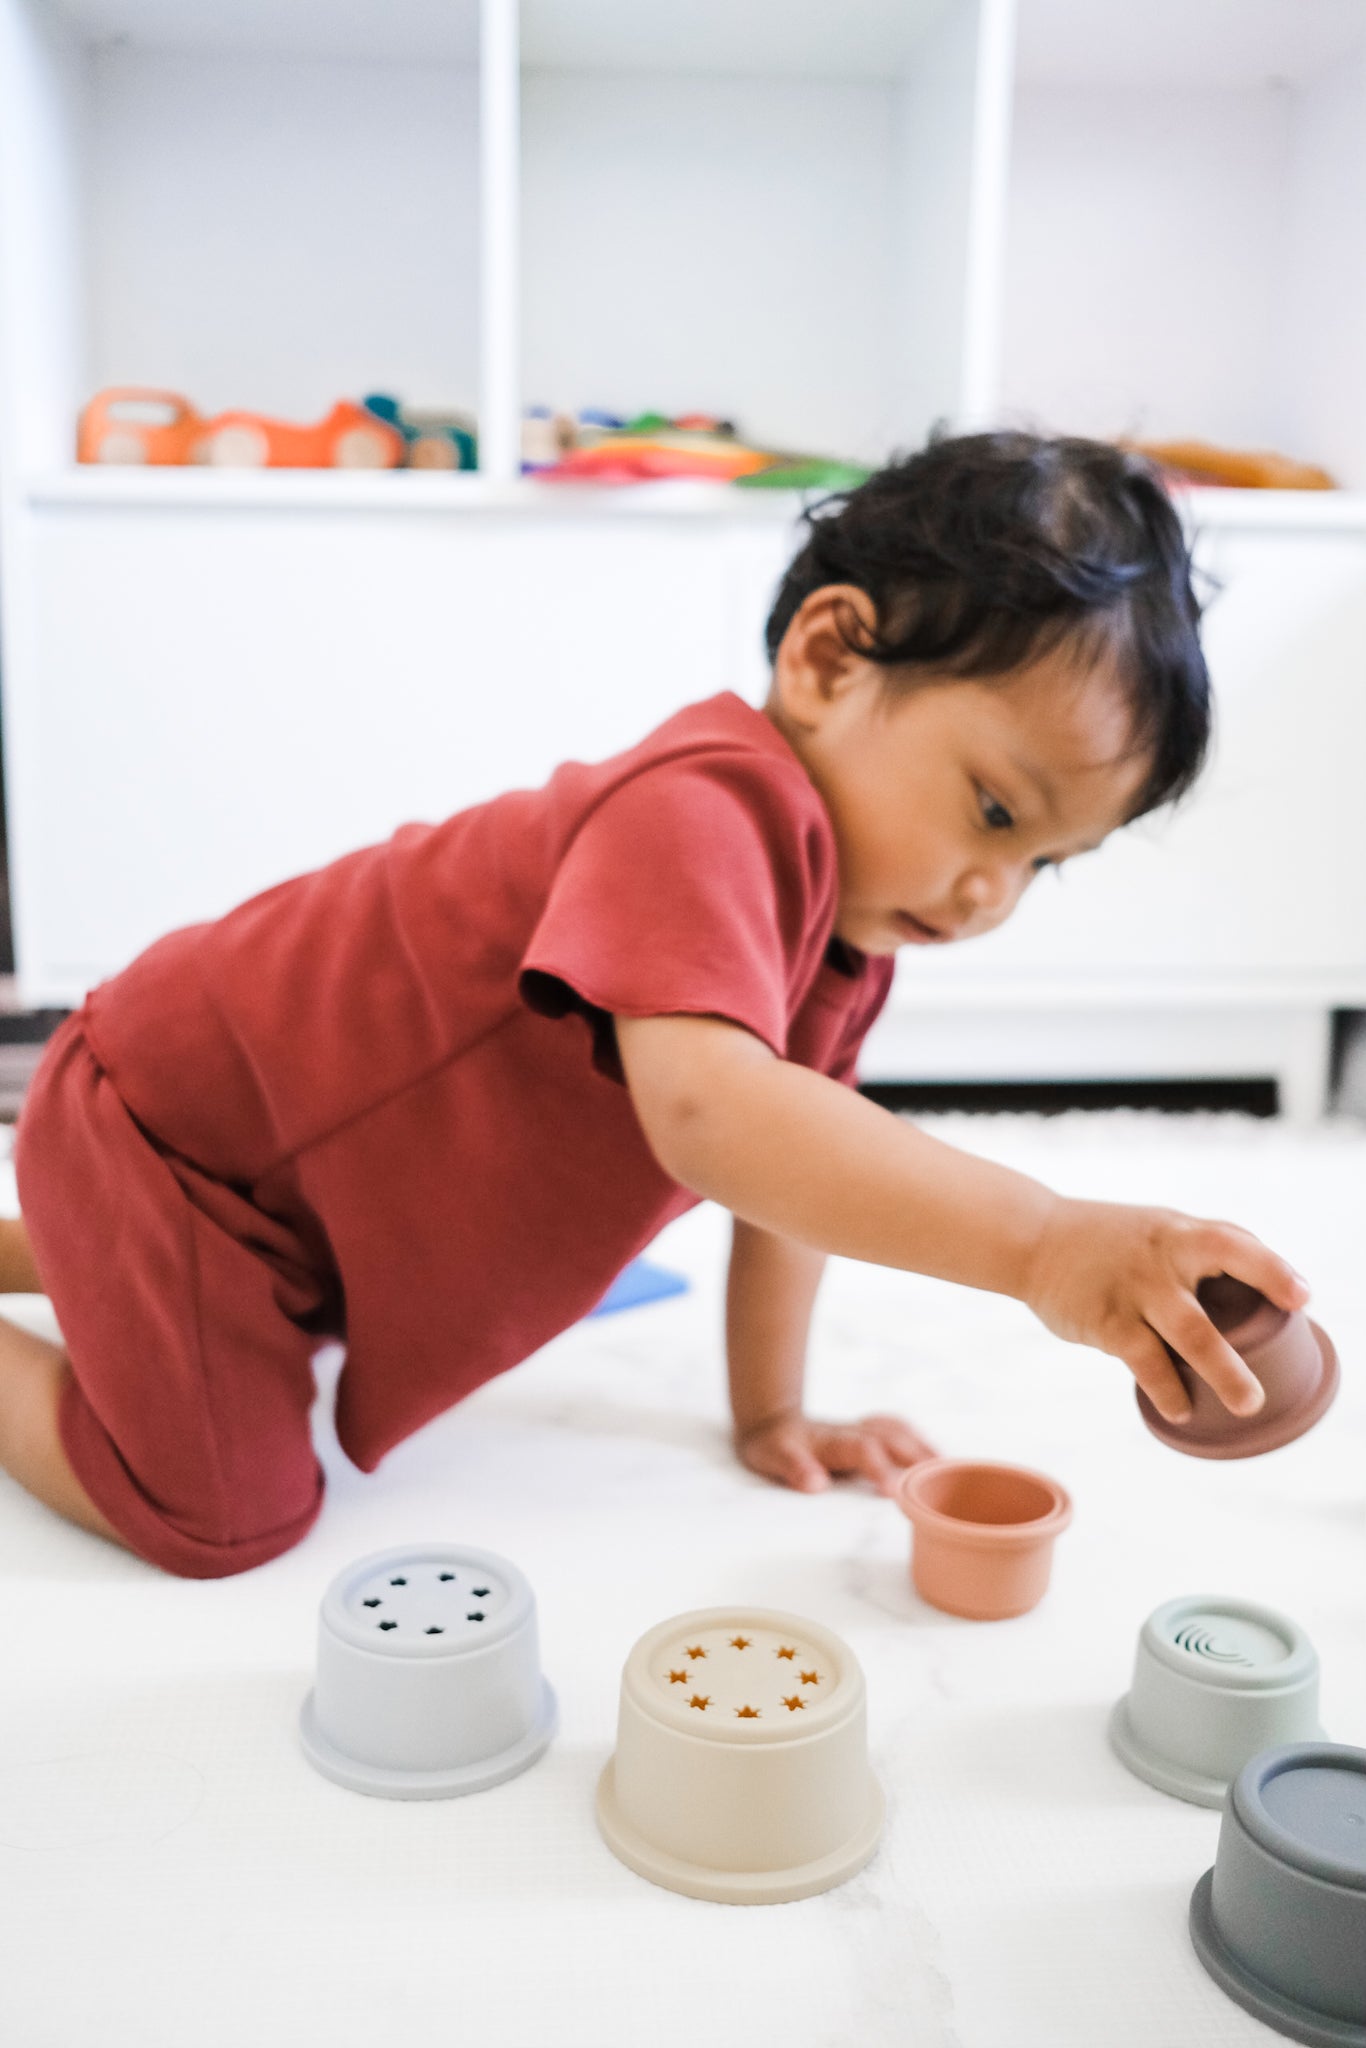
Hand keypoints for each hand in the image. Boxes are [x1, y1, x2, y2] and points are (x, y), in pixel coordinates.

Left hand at [736, 1409, 935, 1495]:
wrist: (771, 1421)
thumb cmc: (773, 1445)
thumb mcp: (771, 1458)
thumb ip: (793, 1469)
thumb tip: (816, 1484)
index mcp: (834, 1440)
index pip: (864, 1450)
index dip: (880, 1468)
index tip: (893, 1493)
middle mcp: (854, 1431)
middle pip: (893, 1437)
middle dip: (919, 1457)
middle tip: (946, 1479)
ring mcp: (863, 1429)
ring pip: (901, 1432)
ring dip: (926, 1448)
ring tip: (954, 1470)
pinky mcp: (868, 1433)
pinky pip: (900, 1432)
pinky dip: (920, 1442)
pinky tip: (936, 1459)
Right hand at [1022, 1195, 1310, 1423]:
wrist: (1033, 1239)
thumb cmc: (1111, 1239)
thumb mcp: (1160, 1228)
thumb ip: (1204, 1248)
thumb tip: (1260, 1286)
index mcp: (1180, 1234)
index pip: (1236, 1244)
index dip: (1272, 1269)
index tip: (1302, 1297)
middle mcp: (1162, 1259)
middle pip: (1215, 1299)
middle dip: (1251, 1338)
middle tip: (1273, 1372)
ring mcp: (1135, 1291)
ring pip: (1190, 1335)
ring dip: (1222, 1372)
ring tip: (1246, 1404)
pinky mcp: (1107, 1321)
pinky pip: (1146, 1362)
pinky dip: (1167, 1389)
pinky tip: (1180, 1408)